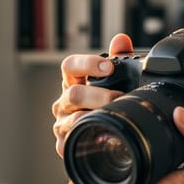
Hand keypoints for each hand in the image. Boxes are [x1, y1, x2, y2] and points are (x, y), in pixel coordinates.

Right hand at [51, 33, 133, 156]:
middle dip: (99, 95)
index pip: (69, 66)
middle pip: (73, 94)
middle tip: (119, 97)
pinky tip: (101, 136)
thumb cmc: (101, 102)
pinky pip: (72, 141)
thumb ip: (116, 58)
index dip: (87, 64)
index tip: (108, 67)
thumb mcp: (109, 80)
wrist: (96, 136)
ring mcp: (62, 122)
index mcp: (72, 81)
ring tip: (113, 117)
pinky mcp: (64, 142)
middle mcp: (64, 101)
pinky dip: (86, 139)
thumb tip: (121, 40)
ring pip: (73, 118)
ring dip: (95, 117)